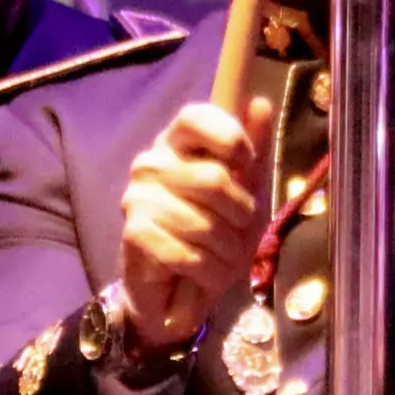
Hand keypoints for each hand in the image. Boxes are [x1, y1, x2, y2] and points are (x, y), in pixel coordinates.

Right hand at [117, 98, 271, 356]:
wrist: (175, 291)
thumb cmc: (214, 233)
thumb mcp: (245, 191)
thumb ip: (254, 150)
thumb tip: (259, 103)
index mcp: (177, 143)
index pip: (195, 116)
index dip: (229, 138)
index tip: (247, 164)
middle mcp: (151, 163)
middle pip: (214, 179)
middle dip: (241, 217)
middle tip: (237, 233)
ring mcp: (138, 198)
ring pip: (205, 224)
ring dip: (227, 253)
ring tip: (221, 260)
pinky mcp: (134, 234)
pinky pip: (188, 254)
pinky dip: (207, 273)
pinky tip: (201, 276)